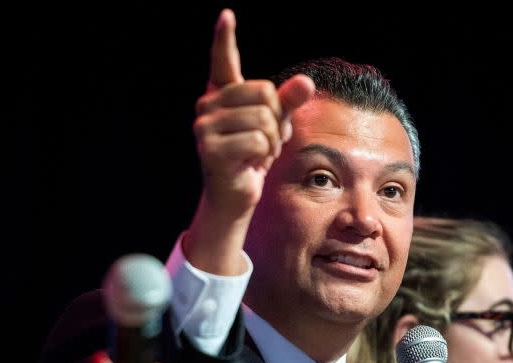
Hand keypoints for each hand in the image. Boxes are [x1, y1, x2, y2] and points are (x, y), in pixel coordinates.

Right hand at [192, 8, 313, 214]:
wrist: (235, 195)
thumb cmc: (253, 156)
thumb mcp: (276, 125)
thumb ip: (289, 102)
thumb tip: (307, 82)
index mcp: (222, 94)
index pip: (223, 61)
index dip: (224, 38)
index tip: (227, 15)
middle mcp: (208, 105)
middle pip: (264, 93)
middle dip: (277, 120)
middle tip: (266, 140)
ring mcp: (205, 126)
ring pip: (263, 119)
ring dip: (272, 140)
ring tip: (258, 153)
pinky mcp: (211, 149)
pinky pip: (258, 141)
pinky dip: (265, 154)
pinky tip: (251, 164)